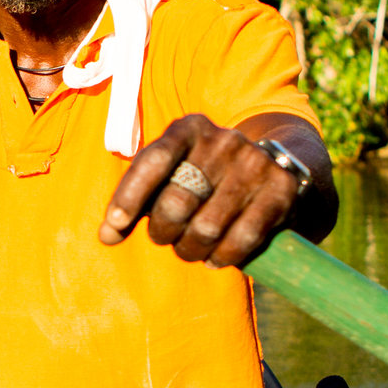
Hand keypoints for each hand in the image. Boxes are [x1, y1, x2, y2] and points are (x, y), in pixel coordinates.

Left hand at [100, 115, 299, 268]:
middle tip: (167, 240)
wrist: (274, 167)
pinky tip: (216, 259)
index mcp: (189, 129)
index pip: (153, 161)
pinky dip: (224, 257)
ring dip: (191, 250)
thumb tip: (107, 236)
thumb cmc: (205, 177)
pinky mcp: (280, 190)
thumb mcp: (170, 175)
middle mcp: (223, 141)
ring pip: (207, 227)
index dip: (129, 196)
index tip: (114, 226)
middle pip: (178, 201)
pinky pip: (242, 238)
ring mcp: (254, 164)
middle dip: (164, 232)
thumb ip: (135, 201)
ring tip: (190, 251)